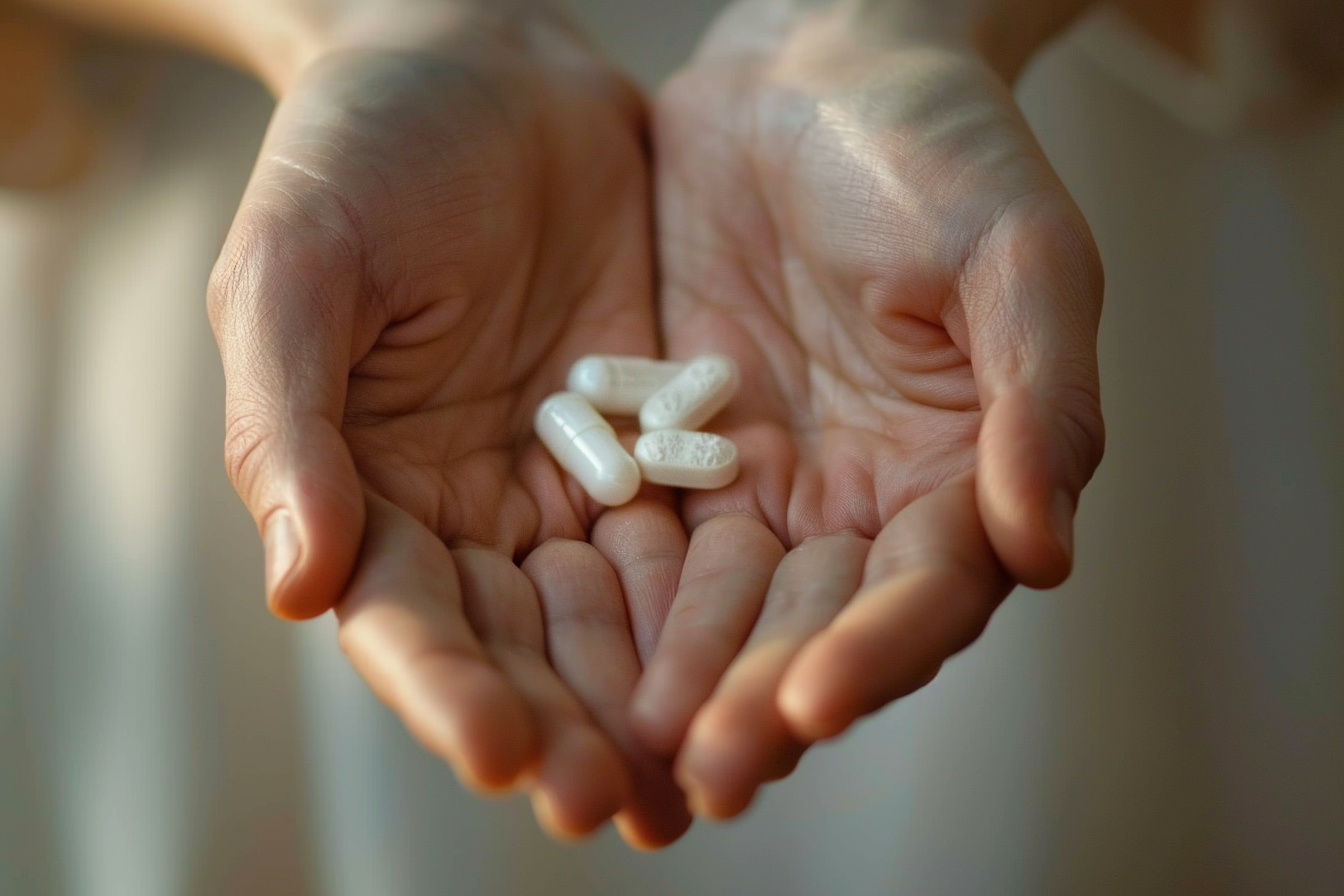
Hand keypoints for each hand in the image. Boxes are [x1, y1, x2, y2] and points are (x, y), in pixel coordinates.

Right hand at [208, 6, 689, 845]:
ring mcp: (571, 481)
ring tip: (704, 774)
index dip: (449, 692)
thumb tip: (297, 586)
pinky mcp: (660, 442)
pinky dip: (725, 605)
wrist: (484, 64)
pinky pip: (697, 536)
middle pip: (521, 644)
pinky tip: (766, 664)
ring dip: (656, 695)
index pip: (406, 618)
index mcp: (370, 489)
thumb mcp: (294, 270)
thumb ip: (283, 424)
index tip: (505, 754)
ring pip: (618, 613)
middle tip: (620, 803)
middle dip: (568, 725)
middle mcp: (473, 510)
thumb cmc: (358, 154)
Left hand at [631, 0, 1104, 818]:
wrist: (812, 69)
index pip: (928, 589)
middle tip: (706, 769)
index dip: (877, 649)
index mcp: (965, 474)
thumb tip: (1045, 552)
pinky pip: (638, 534)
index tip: (812, 702)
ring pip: (720, 602)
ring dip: (679, 675)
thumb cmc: (940, 144)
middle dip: (762, 696)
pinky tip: (562, 646)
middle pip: (815, 621)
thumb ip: (1042, 396)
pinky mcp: (676, 451)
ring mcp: (765, 482)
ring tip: (629, 743)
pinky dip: (610, 595)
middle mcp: (864, 502)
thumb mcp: (1018, 251)